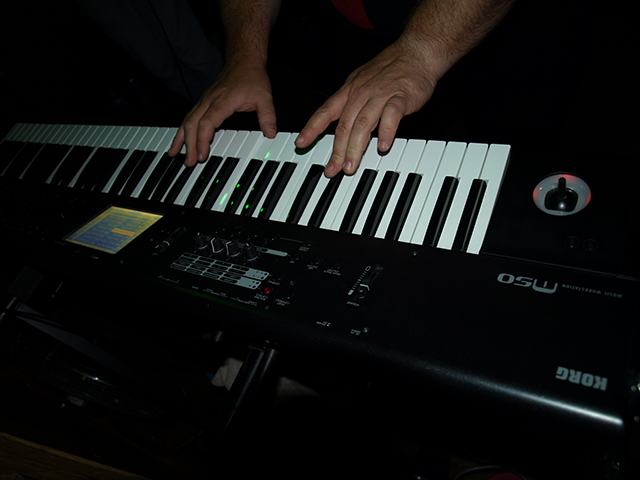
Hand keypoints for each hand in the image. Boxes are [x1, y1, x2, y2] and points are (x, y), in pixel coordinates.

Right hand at [169, 63, 276, 166]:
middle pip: (192, 124)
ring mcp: (204, 100)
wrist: (243, 60)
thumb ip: (267, 116)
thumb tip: (271, 133)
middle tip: (190, 162)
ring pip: (187, 120)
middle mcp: (209, 100)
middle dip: (189, 144)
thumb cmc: (251, 77)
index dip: (203, 140)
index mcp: (222, 101)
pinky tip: (178, 141)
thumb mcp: (265, 96)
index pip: (207, 122)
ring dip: (180, 138)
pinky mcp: (203, 101)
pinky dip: (182, 130)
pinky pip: (188, 117)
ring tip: (174, 154)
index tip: (202, 155)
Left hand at [295, 36, 437, 176]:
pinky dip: (386, 132)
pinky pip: (391, 116)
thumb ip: (351, 106)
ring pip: (363, 124)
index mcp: (349, 91)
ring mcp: (381, 94)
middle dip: (336, 151)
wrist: (417, 52)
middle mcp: (361, 93)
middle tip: (333, 170)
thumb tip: (340, 130)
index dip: (311, 128)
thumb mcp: (362, 83)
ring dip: (355, 147)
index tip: (300, 143)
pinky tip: (382, 146)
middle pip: (344, 125)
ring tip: (351, 166)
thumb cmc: (390, 70)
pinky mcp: (401, 97)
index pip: (325, 111)